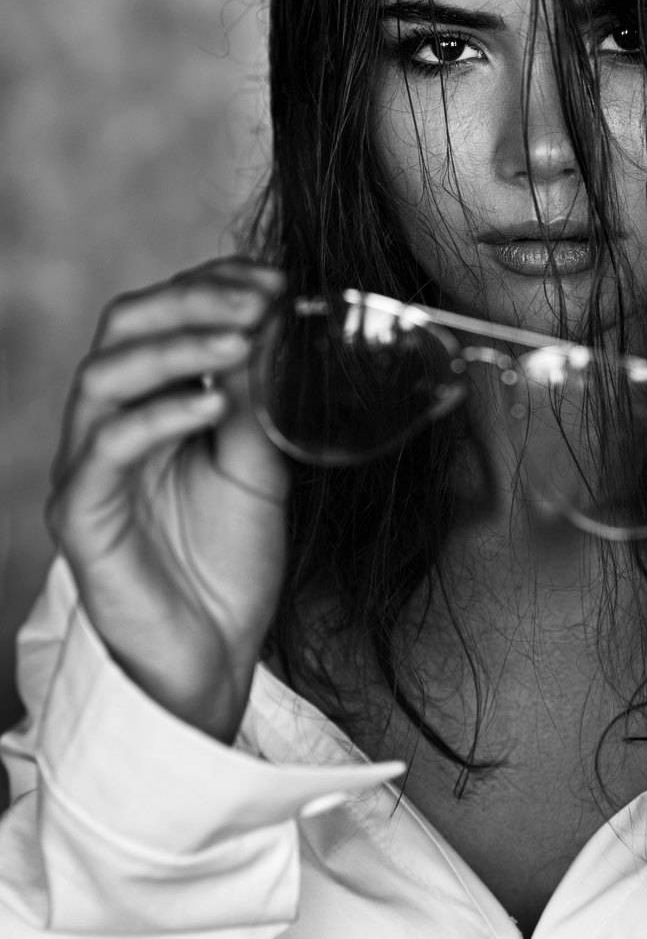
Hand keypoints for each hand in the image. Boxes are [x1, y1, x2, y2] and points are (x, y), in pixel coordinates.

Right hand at [45, 257, 289, 740]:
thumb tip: (272, 326)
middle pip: (122, 328)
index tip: (275, 280)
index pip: (161, 316)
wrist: (213, 657)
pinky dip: (160, 414)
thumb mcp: (258, 465)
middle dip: (191, 301)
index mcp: (149, 403)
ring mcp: (88, 467)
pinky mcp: (80, 514)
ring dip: (176, 347)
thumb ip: (257, 402)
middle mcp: (108, 423)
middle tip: (257, 300)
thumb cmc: (228, 561)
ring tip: (239, 342)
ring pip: (104, 376)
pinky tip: (210, 405)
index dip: (211, 286)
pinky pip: (106, 447)